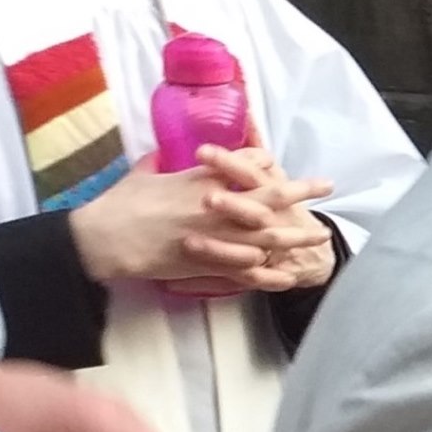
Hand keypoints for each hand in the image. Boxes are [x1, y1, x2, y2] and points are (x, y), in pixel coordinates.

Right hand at [70, 146, 336, 293]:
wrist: (106, 238)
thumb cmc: (121, 203)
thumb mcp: (143, 173)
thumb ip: (160, 164)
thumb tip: (164, 155)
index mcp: (203, 179)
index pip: (246, 165)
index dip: (265, 163)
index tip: (276, 163)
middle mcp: (218, 206)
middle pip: (269, 197)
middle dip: (300, 192)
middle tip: (325, 187)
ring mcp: (217, 236)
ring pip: (268, 236)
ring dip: (297, 235)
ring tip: (319, 234)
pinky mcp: (209, 264)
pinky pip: (248, 272)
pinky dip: (269, 274)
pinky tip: (289, 276)